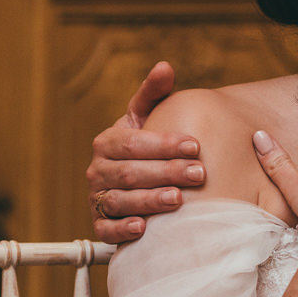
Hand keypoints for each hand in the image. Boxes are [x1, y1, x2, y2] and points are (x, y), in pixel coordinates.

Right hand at [85, 62, 203, 242]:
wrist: (136, 179)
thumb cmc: (146, 145)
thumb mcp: (148, 116)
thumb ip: (154, 92)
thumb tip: (165, 66)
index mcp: (107, 142)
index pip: (134, 142)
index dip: (164, 144)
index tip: (196, 145)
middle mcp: (98, 170)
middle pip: (130, 172)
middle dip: (166, 172)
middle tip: (199, 174)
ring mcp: (98, 198)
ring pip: (120, 200)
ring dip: (150, 200)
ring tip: (178, 199)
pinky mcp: (101, 223)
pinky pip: (106, 229)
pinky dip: (122, 229)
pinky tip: (143, 227)